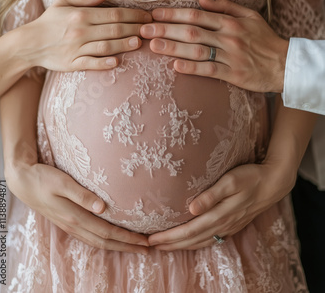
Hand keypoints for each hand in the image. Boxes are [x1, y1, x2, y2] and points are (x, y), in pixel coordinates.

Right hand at [5, 161, 148, 252]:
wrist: (23, 180)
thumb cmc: (43, 178)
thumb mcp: (63, 182)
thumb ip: (82, 195)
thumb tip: (103, 208)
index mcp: (75, 216)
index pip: (107, 232)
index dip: (127, 238)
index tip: (144, 241)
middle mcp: (73, 225)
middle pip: (105, 241)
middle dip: (127, 246)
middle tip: (147, 248)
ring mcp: (69, 226)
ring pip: (97, 241)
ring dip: (117, 245)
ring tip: (134, 246)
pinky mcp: (67, 222)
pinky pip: (89, 236)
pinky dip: (104, 240)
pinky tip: (111, 238)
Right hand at [22, 0, 151, 71]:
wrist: (29, 44)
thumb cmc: (49, 21)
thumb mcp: (63, 2)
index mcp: (81, 14)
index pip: (114, 14)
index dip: (134, 15)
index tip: (147, 16)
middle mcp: (80, 31)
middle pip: (114, 29)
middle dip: (135, 28)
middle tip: (151, 29)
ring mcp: (76, 48)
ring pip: (106, 46)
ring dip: (124, 45)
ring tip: (139, 43)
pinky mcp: (72, 64)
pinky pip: (91, 64)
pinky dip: (104, 63)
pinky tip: (117, 62)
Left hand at [140, 0, 287, 92]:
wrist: (285, 64)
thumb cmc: (264, 38)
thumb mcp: (250, 15)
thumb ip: (225, 6)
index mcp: (230, 21)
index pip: (196, 14)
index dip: (173, 13)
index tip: (154, 13)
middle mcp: (228, 36)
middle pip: (191, 30)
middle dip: (165, 28)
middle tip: (143, 29)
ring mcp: (230, 56)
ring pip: (196, 50)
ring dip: (172, 47)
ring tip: (152, 45)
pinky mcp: (233, 74)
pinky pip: (209, 70)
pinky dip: (191, 68)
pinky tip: (174, 66)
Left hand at [148, 160, 294, 250]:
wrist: (273, 183)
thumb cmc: (250, 177)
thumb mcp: (230, 180)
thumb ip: (211, 194)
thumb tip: (191, 208)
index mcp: (220, 214)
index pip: (189, 230)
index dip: (170, 237)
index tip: (152, 239)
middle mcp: (223, 225)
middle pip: (192, 239)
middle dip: (170, 244)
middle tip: (150, 245)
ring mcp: (229, 227)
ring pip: (200, 242)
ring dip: (181, 246)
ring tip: (164, 247)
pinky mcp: (233, 225)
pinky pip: (210, 239)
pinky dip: (196, 243)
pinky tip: (190, 242)